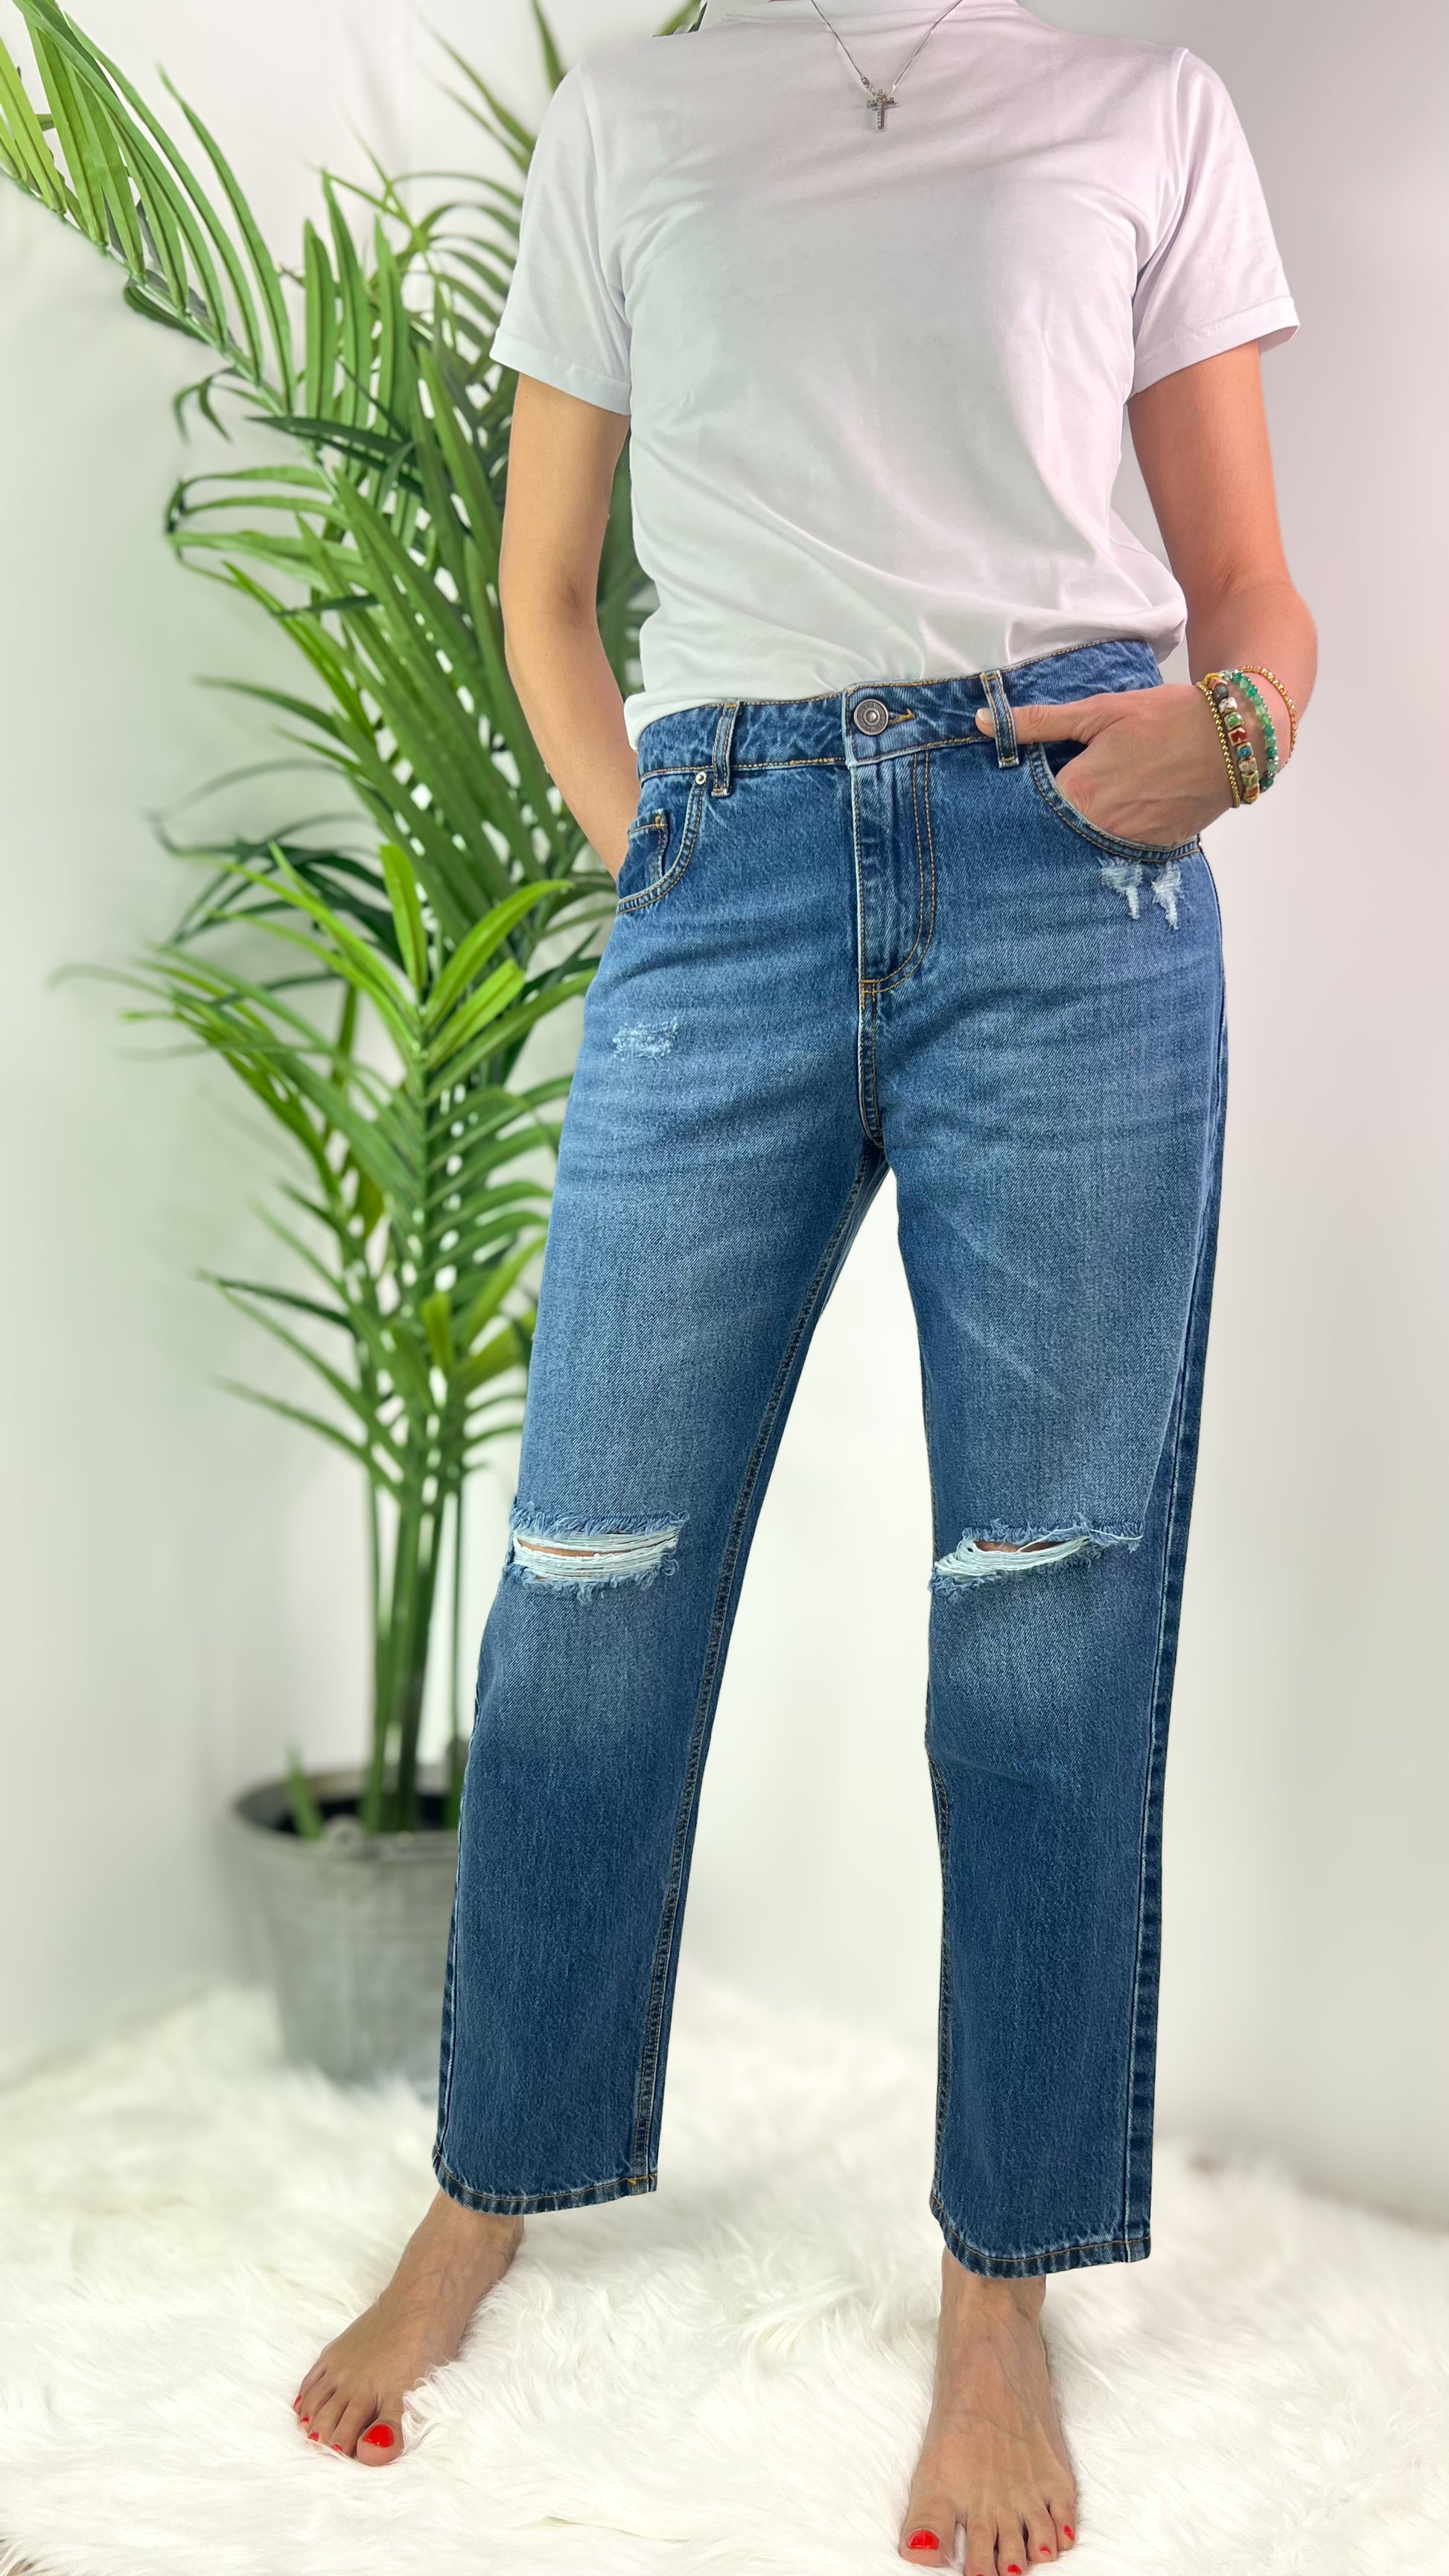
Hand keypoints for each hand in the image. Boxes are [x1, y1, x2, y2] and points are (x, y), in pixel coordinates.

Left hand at [976, 683, 1251, 847]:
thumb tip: (985, 722)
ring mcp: (1128, 844)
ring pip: (1085, 846)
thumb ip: (1039, 722)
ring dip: (1078, 833)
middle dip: (1046, 821)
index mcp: (1079, 793)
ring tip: (1091, 808)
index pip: (1027, 809)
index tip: (1009, 798)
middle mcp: (1099, 828)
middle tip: (1047, 807)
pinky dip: (1110, 840)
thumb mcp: (1099, 712)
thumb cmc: (1164, 717)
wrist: (1234, 738)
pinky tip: (1117, 820)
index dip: (1019, 801)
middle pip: (1054, 833)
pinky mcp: (1154, 851)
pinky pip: (1118, 852)